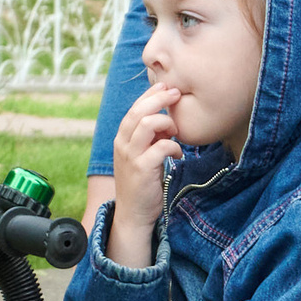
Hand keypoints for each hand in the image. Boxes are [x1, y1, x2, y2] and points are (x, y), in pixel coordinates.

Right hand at [108, 83, 181, 261]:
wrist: (133, 214)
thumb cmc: (141, 183)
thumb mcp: (141, 155)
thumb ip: (149, 138)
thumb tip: (166, 117)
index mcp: (122, 138)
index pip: (134, 108)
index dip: (151, 95)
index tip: (167, 87)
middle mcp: (122, 144)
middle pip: (138, 111)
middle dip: (159, 98)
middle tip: (177, 95)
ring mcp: (131, 157)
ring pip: (146, 124)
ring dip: (166, 123)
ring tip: (175, 132)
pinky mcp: (142, 169)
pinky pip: (161, 147)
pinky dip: (174, 147)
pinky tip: (178, 155)